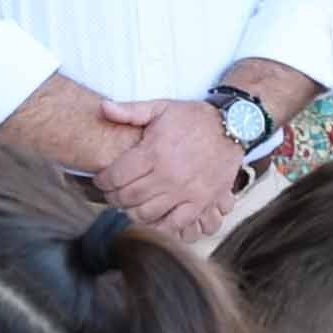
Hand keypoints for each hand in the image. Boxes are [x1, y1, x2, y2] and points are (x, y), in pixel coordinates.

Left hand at [101, 98, 237, 239]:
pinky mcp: (201, 202)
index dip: (102, 181)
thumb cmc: (192, 118)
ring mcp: (185, 192)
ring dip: (131, 212)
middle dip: (113, 198)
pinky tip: (152, 217)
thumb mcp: (161, 107)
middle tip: (111, 194)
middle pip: (128, 197)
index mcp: (154, 152)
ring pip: (146, 214)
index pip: (116, 176)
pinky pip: (174, 224)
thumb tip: (102, 108)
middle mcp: (168, 175)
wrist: (232, 127)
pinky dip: (158, 226)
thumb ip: (130, 110)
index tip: (101, 181)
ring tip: (129, 205)